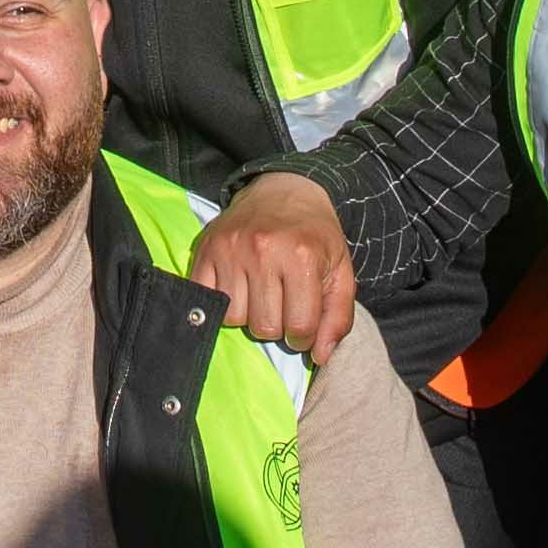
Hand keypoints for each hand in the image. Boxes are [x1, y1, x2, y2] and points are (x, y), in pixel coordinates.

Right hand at [188, 173, 356, 362]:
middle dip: (276, 326)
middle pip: (263, 327)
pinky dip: (222, 302)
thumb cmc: (315, 238)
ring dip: (248, 315)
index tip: (303, 324)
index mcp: (302, 257)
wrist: (284, 190)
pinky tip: (238, 288)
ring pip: (233, 318)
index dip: (304, 336)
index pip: (298, 327)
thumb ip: (337, 318)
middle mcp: (264, 250)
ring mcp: (231, 248)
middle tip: (282, 305)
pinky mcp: (206, 248)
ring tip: (260, 294)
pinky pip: (206, 298)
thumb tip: (320, 356)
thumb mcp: (340, 273)